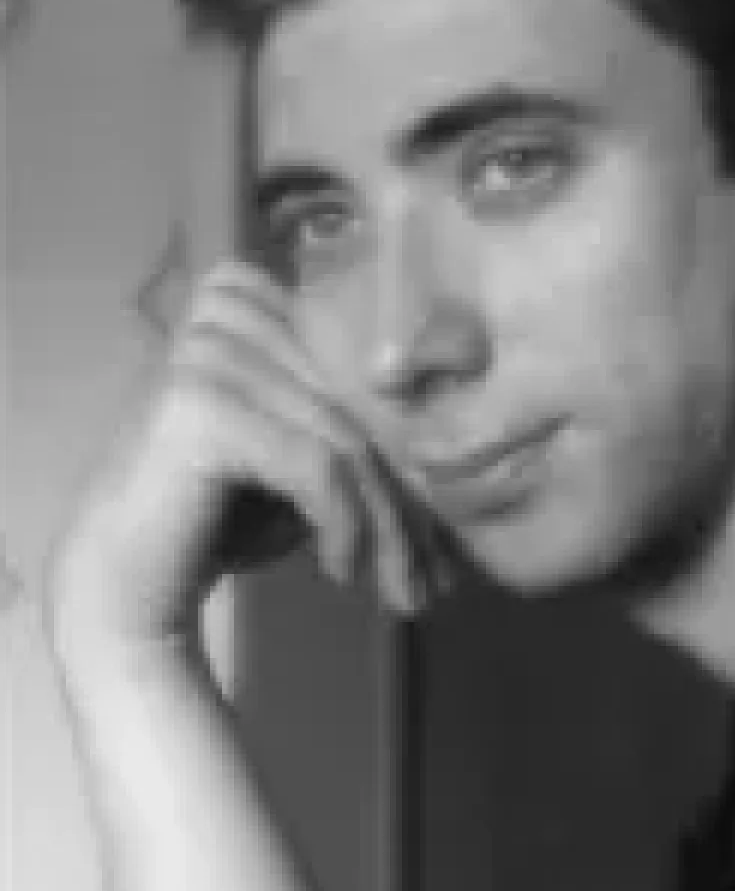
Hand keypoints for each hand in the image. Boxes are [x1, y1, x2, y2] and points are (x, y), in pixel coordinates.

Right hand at [43, 258, 432, 666]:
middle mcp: (227, 314)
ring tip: (404, 588)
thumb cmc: (225, 516)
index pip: (367, 352)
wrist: (125, 585)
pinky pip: (316, 464)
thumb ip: (356, 421)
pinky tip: (342, 571)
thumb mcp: (303, 452)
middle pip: (362, 403)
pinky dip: (344, 525)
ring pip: (347, 441)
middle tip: (439, 571)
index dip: (414, 431)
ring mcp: (208, 354)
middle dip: (410, 495)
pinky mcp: (199, 406)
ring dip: (388, 526)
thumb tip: (453, 429)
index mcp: (251, 302)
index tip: (444, 513)